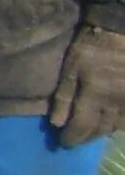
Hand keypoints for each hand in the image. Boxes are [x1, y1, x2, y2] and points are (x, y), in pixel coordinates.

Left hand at [49, 25, 124, 146]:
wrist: (119, 31)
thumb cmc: (90, 48)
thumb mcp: (70, 69)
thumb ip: (63, 97)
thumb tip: (56, 124)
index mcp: (95, 97)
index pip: (82, 127)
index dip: (72, 138)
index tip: (63, 143)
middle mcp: (115, 104)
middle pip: (101, 130)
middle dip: (87, 137)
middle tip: (76, 140)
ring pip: (118, 126)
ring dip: (103, 132)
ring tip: (92, 133)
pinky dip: (120, 124)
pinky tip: (113, 123)